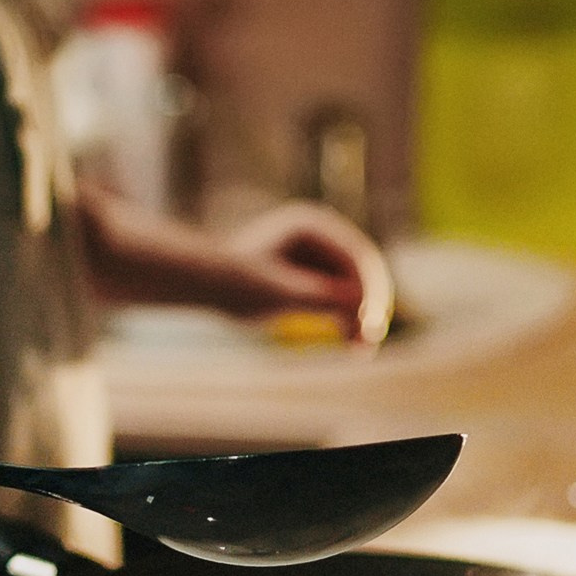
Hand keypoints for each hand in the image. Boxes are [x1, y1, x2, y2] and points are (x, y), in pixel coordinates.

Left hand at [221, 202, 393, 343]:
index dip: (368, 292)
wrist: (205, 284)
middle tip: (370, 341)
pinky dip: (348, 319)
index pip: (357, 258)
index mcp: (312, 225)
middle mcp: (321, 234)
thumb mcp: (279, 293)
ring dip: (361, 317)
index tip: (368, 326)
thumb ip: (321, 296)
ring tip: (361, 350)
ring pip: (355, 287)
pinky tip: (352, 344)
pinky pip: (342, 297)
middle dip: (369, 306)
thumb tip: (362, 304)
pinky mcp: (314, 274)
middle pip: (362, 271)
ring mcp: (319, 253)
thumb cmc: (235, 283)